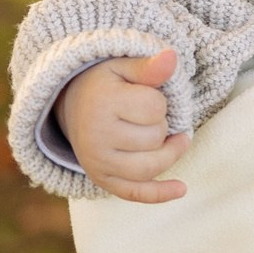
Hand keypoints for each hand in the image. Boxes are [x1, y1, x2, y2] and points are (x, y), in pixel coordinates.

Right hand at [54, 49, 191, 202]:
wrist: (72, 105)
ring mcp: (97, 161)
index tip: (147, 96)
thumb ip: (148, 66)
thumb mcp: (123, 67)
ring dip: (168, 153)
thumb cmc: (105, 84)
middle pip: (155, 139)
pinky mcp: (101, 179)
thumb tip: (171, 58)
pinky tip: (181, 188)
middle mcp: (95, 136)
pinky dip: (159, 193)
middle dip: (161, 125)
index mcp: (102, 103)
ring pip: (150, 167)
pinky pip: (134, 193)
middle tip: (149, 115)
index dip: (160, 102)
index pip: (155, 108)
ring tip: (175, 140)